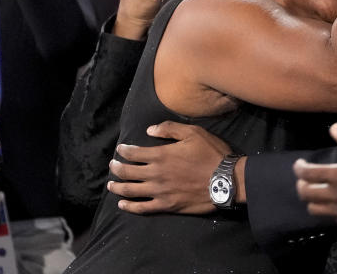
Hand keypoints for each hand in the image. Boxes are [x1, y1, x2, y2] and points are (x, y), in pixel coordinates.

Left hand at [107, 121, 230, 213]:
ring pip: (131, 190)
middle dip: (116, 167)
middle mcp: (155, 174)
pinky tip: (123, 205)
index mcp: (161, 155)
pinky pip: (142, 208)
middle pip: (128, 172)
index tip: (119, 149)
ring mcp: (159, 192)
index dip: (124, 151)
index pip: (134, 153)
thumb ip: (169, 129)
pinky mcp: (166, 206)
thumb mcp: (193, 133)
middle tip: (112, 165)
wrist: (225, 181)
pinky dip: (130, 207)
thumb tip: (149, 130)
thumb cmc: (211, 154)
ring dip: (118, 187)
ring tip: (111, 185)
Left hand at [293, 122, 336, 238]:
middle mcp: (336, 197)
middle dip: (301, 184)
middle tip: (306, 178)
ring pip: (315, 209)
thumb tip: (334, 128)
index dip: (299, 168)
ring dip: (312, 199)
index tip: (300, 164)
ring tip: (318, 191)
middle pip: (305, 194)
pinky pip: (332, 218)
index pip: (307, 174)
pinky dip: (330, 210)